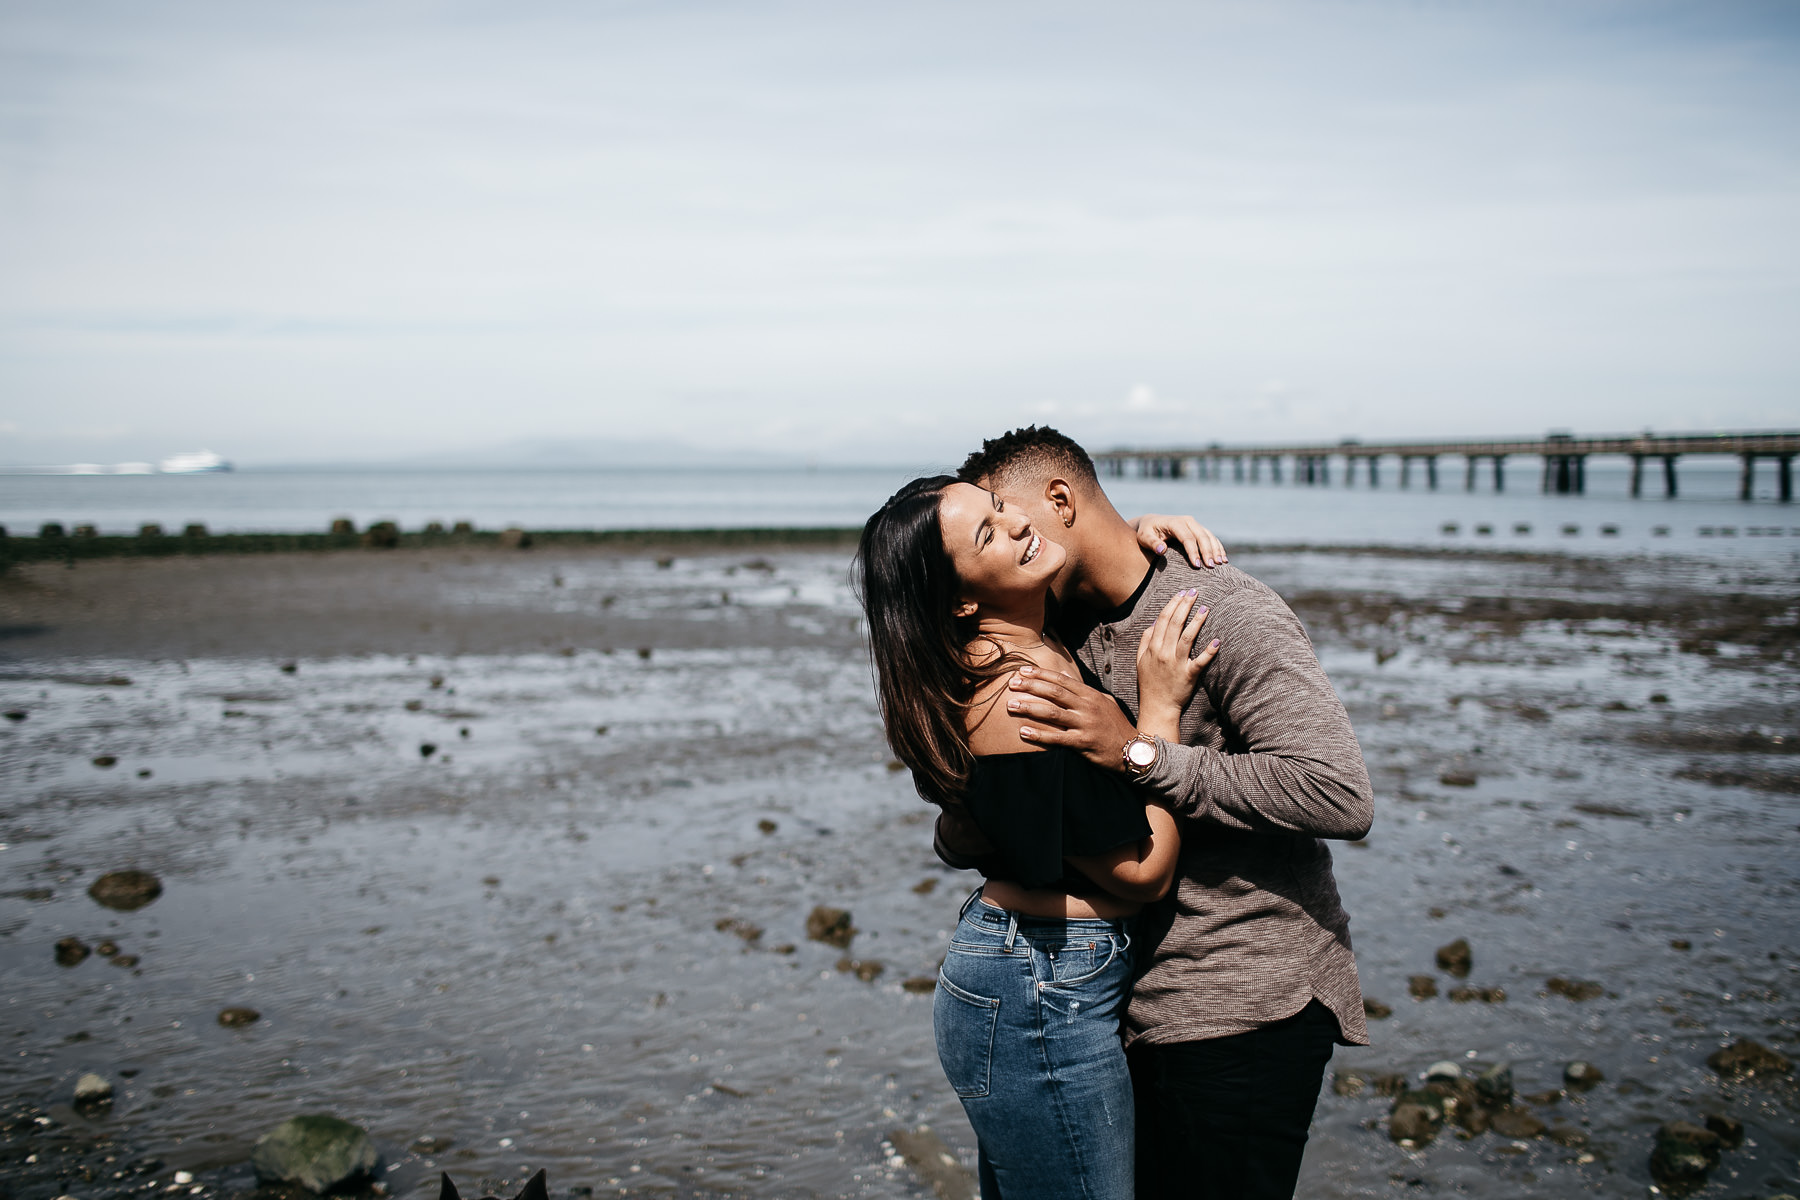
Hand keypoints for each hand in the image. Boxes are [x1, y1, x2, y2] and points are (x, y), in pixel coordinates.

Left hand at [1004, 666, 1141, 771]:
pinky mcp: (1083, 743)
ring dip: (1030, 708)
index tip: (1022, 671)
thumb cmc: (1115, 724)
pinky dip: (1039, 735)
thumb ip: (1082, 688)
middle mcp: (1087, 707)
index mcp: (1090, 694)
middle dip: (1031, 687)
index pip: (1061, 680)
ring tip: (1011, 705)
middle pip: (1054, 693)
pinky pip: (1057, 738)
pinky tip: (1024, 732)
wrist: (1133, 749)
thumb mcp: (1103, 700)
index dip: (1040, 674)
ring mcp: (1085, 724)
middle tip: (1012, 684)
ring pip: (1052, 713)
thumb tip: (1064, 672)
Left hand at [1130, 514, 1226, 567]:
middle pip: (1201, 536)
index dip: (1193, 552)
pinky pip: (1211, 538)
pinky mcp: (1198, 529)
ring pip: (1209, 536)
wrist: (1151, 523)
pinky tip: (1223, 558)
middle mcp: (1187, 521)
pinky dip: (1218, 547)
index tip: (1197, 565)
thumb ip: (1152, 543)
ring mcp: (1194, 524)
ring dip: (1216, 550)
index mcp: (1175, 523)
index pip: (1187, 538)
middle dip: (1208, 552)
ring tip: (1220, 563)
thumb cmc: (1146, 532)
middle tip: (1211, 566)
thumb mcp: (1144, 537)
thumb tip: (1162, 550)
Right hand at [1136, 589, 1218, 736]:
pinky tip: (1217, 640)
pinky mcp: (1189, 675)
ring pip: (1188, 638)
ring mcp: (1177, 664)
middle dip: (1185, 605)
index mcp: (1153, 648)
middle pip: (1175, 624)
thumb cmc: (1150, 683)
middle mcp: (1164, 653)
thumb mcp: (1140, 660)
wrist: (1157, 707)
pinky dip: (1209, 651)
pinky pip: (1200, 661)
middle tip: (1195, 592)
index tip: (1181, 593)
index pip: (1163, 620)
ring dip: (1197, 621)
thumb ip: (1146, 640)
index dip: (1172, 604)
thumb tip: (1155, 621)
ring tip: (1205, 607)